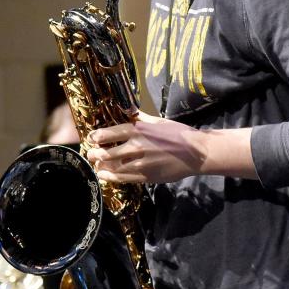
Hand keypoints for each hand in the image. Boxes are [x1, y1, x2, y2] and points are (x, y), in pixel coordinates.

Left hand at [85, 112, 206, 184]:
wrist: (197, 154)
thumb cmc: (178, 134)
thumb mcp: (158, 121)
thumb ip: (140, 117)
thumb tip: (128, 109)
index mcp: (138, 130)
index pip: (109, 134)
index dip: (96, 137)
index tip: (91, 138)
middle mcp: (136, 147)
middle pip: (106, 153)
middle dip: (95, 154)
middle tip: (91, 153)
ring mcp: (141, 164)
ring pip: (112, 167)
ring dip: (101, 166)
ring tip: (97, 165)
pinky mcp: (146, 177)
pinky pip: (123, 179)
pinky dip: (111, 177)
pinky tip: (104, 175)